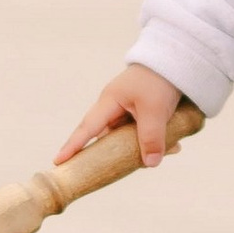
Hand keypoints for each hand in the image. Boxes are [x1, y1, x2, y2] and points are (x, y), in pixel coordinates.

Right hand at [57, 66, 186, 169]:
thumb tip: (150, 164)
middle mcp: (114, 108)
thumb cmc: (158, 80)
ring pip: (128, 139)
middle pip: (108, 139)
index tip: (58, 162)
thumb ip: (151, 137)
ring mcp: (127, 111)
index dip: (73, 146)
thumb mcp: (155, 109)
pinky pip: (143, 134)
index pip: (87, 128)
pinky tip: (175, 144)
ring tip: (167, 148)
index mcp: (109, 102)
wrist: (175, 60)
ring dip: (145, 147)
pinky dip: (157, 141)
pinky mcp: (142, 114)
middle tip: (111, 171)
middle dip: (114, 155)